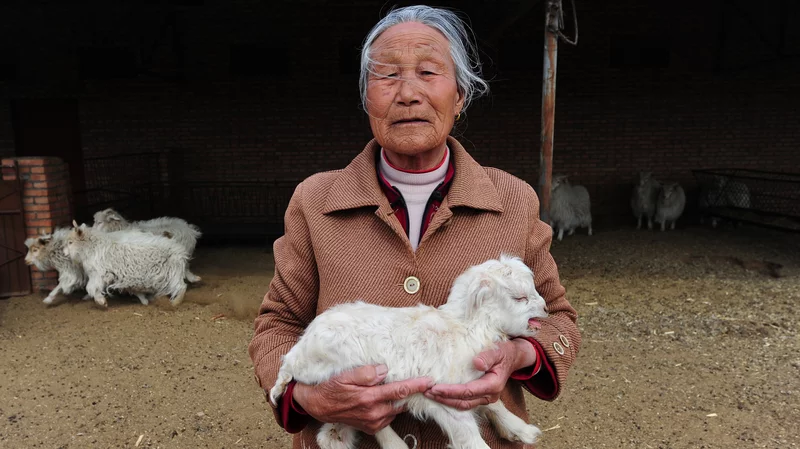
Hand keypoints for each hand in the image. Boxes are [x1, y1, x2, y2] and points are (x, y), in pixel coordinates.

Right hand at [293, 364, 432, 434]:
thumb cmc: (332, 388)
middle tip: (418, 382)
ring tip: (399, 389)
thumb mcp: (346, 376)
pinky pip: (388, 418)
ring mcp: (373, 422)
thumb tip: (384, 370)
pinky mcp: (371, 427)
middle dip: (410, 393)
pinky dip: (390, 408)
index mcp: (369, 398)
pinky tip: (385, 400)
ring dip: (399, 401)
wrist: (319, 406)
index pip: (399, 390)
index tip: (429, 381)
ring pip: (395, 410)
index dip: (416, 386)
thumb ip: (366, 373)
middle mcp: (373, 413)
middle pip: (401, 402)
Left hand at [424, 339, 535, 409]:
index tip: (435, 388)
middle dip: (444, 399)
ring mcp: (486, 398)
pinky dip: (451, 400)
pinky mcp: (481, 396)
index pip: (468, 392)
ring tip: (429, 394)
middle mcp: (490, 396)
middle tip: (427, 392)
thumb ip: (488, 356)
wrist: (513, 357)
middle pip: (463, 402)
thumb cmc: (504, 352)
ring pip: (463, 405)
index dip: (451, 392)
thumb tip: (477, 363)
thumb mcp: (498, 350)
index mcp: (494, 385)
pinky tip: (440, 394)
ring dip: (446, 401)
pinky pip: (465, 402)